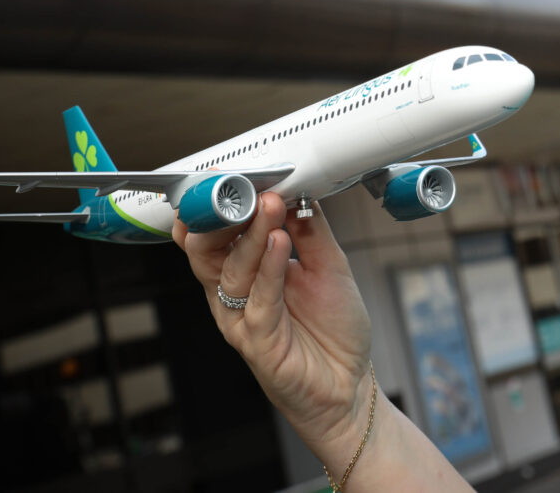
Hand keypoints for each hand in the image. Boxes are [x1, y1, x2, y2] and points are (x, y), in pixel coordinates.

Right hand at [174, 193, 372, 464]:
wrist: (350, 383)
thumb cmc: (334, 329)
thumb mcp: (329, 264)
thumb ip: (310, 229)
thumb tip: (298, 188)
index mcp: (245, 274)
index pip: (217, 235)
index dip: (220, 207)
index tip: (232, 176)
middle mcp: (236, 296)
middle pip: (210, 251)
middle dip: (225, 216)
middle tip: (246, 190)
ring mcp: (244, 321)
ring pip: (232, 272)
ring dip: (253, 236)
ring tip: (271, 209)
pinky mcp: (259, 344)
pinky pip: (259, 302)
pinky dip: (270, 269)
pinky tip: (282, 244)